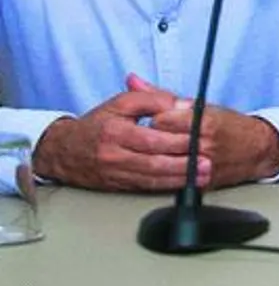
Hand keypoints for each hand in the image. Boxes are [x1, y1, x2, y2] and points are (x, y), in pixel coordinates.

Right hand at [32, 74, 205, 191]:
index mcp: (116, 131)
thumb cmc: (98, 123)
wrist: (63, 150)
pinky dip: (166, 186)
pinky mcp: (116, 185)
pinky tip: (183, 184)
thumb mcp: (122, 103)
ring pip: (151, 178)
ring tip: (203, 176)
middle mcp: (114, 155)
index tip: (201, 139)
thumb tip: (181, 104)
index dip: (178, 140)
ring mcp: (115, 173)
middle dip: (184, 163)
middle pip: (154, 161)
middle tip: (208, 162)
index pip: (152, 138)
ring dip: (179, 178)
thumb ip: (152, 99)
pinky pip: (144, 187)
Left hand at [139, 75, 278, 186]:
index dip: (153, 119)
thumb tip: (133, 81)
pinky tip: (159, 168)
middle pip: (160, 142)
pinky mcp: (202, 181)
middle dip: (150, 139)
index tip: (154, 120)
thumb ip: (163, 96)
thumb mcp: (201, 106)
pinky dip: (162, 174)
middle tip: (150, 137)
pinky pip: (172, 180)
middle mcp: (204, 143)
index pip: (161, 120)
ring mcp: (203, 164)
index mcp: (205, 121)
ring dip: (154, 158)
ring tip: (154, 152)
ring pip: (163, 163)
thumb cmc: (229, 126)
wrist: (257, 150)